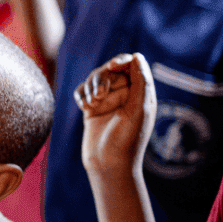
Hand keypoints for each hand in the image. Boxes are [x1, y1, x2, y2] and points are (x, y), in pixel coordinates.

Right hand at [77, 53, 155, 174]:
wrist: (108, 165)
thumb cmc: (127, 140)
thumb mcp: (139, 109)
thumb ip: (141, 82)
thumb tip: (136, 56)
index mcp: (140, 93)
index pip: (131, 65)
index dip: (120, 61)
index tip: (112, 67)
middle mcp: (124, 95)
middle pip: (108, 70)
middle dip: (101, 78)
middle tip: (99, 95)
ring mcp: (106, 101)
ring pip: (93, 79)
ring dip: (90, 87)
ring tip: (92, 104)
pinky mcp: (91, 109)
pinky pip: (82, 91)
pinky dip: (81, 95)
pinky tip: (85, 107)